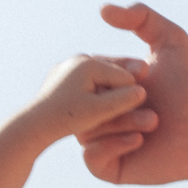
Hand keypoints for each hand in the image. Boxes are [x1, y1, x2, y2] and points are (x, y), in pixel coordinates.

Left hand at [14, 54, 147, 148]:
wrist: (31, 127)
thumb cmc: (65, 119)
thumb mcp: (97, 112)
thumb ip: (121, 101)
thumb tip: (141, 92)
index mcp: (88, 63)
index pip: (125, 75)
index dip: (141, 89)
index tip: (156, 101)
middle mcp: (79, 60)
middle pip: (115, 73)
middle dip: (132, 84)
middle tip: (154, 93)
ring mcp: (73, 67)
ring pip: (104, 78)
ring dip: (119, 89)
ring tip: (136, 99)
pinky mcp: (68, 78)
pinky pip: (92, 84)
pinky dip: (105, 92)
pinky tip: (116, 103)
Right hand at [78, 2, 187, 183]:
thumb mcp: (169, 39)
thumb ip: (141, 17)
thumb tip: (103, 10)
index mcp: (105, 87)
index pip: (86, 77)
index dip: (111, 74)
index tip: (142, 74)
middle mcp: (98, 114)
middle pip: (83, 105)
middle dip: (115, 101)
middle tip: (147, 99)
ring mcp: (102, 141)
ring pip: (86, 131)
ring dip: (119, 123)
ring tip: (152, 121)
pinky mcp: (110, 168)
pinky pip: (91, 157)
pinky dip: (112, 146)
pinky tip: (140, 139)